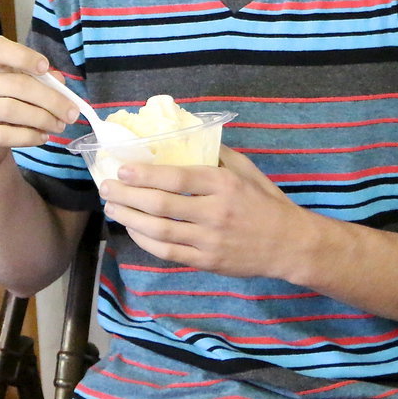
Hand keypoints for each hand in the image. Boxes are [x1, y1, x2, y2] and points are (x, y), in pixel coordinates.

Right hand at [0, 36, 80, 171]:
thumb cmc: (7, 104)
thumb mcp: (24, 88)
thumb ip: (43, 81)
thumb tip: (61, 84)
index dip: (23, 56)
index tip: (45, 67)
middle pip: (17, 84)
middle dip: (51, 99)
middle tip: (71, 114)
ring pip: (12, 110)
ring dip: (43, 119)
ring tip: (59, 126)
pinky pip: (5, 134)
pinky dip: (30, 136)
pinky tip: (42, 137)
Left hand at [98, 144, 306, 277]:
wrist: (290, 245)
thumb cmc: (266, 201)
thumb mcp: (246, 169)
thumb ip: (216, 153)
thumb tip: (183, 136)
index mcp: (224, 184)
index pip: (177, 178)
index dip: (145, 174)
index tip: (122, 169)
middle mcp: (215, 212)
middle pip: (161, 205)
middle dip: (127, 196)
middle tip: (106, 187)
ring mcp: (209, 240)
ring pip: (160, 231)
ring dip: (130, 219)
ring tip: (112, 208)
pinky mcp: (207, 262)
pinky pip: (168, 253)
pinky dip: (146, 242)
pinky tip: (133, 230)